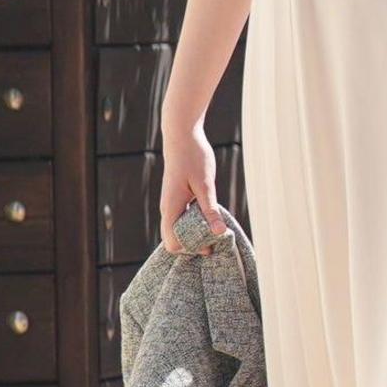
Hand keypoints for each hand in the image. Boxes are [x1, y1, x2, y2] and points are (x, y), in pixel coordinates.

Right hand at [154, 124, 231, 249]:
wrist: (181, 137)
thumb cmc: (194, 158)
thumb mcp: (206, 185)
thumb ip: (210, 210)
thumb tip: (219, 233)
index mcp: (172, 209)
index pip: (172, 243)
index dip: (191, 249)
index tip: (212, 244)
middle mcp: (167, 209)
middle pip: (176, 239)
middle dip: (195, 243)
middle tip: (219, 238)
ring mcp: (171, 204)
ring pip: (180, 229)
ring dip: (197, 232)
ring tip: (218, 227)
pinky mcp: (177, 198)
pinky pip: (183, 218)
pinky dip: (196, 222)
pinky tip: (212, 216)